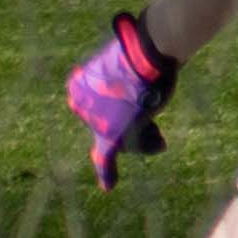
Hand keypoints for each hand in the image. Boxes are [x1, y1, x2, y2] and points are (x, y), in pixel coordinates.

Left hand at [64, 12, 177, 185]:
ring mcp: (93, 121)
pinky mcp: (109, 136)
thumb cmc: (143, 52)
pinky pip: (105, 159)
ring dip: (142, 140)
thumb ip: (128, 92)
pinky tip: (108, 186)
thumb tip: (138, 121)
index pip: (103, 107)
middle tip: (157, 131)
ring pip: (120, 140)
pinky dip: (106, 173)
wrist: (148, 52)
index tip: (142, 106)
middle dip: (135, 128)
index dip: (126, 111)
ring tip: (159, 139)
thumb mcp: (132, 68)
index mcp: (77, 84)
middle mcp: (79, 104)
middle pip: (111, 124)